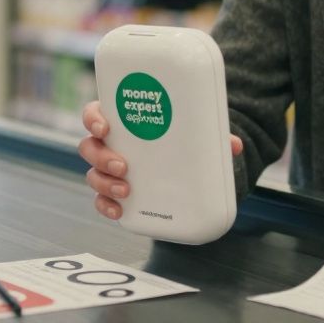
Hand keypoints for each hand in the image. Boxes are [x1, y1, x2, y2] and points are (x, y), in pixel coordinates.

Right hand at [78, 101, 243, 221]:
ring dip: (104, 182)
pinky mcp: (114, 190)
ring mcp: (109, 168)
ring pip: (92, 173)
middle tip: (124, 166)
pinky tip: (118, 211)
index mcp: (121, 119)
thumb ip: (210, 135)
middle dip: (102, 157)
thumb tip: (233, 146)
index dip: (93, 119)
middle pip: (90, 146)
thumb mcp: (193, 130)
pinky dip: (105, 205)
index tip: (105, 127)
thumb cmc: (177, 136)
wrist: (182, 160)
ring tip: (125, 189)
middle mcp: (110, 143)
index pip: (94, 113)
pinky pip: (101, 199)